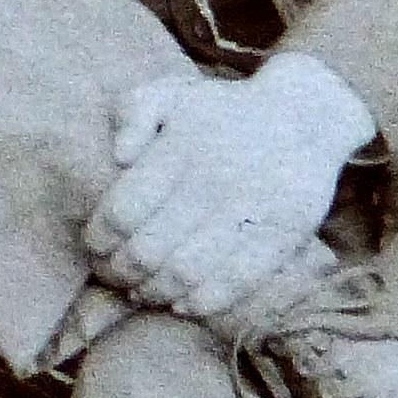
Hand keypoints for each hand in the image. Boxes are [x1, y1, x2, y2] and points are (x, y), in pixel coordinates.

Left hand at [81, 50, 374, 323]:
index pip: (125, 209)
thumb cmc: (221, 112)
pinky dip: (203, 301)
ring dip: (156, 291)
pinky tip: (183, 304)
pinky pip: (237, 281)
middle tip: (113, 276)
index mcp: (181, 148)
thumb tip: (118, 155)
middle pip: (150, 248)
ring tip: (143, 293)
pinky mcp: (282, 236)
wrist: (303, 118)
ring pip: (188, 271)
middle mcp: (214, 180)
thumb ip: (134, 111)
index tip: (95, 248)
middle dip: (122, 271)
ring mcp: (250, 211)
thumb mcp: (172, 92)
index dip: (101, 238)